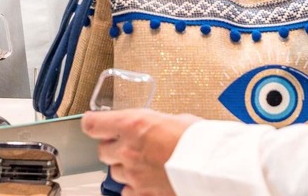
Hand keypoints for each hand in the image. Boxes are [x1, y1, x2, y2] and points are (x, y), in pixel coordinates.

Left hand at [81, 109, 198, 195]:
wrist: (213, 168)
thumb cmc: (202, 141)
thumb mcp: (177, 120)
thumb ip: (156, 124)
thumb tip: (155, 127)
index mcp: (133, 124)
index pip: (93, 124)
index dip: (93, 124)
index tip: (96, 124)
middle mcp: (128, 150)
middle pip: (103, 151)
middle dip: (113, 148)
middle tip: (129, 146)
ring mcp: (134, 176)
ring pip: (115, 174)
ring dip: (125, 169)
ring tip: (145, 165)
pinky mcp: (143, 195)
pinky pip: (127, 193)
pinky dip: (134, 189)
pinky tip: (148, 183)